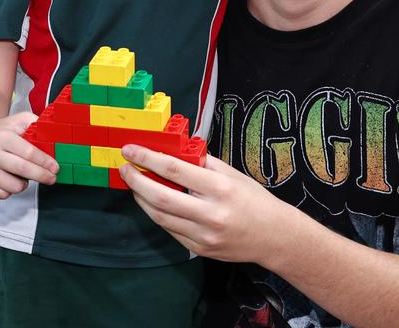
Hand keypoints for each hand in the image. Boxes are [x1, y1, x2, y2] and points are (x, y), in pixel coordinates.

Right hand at [0, 111, 58, 198]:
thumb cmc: (3, 130)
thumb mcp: (20, 120)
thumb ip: (38, 126)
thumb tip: (57, 137)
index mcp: (2, 137)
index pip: (28, 153)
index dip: (45, 162)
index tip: (55, 167)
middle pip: (23, 170)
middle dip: (42, 175)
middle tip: (52, 177)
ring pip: (14, 187)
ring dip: (25, 183)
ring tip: (24, 173)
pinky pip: (3, 194)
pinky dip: (11, 189)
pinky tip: (10, 177)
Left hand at [120, 146, 294, 263]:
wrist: (273, 236)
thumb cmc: (254, 200)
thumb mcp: (233, 173)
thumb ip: (204, 163)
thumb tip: (175, 149)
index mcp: (220, 188)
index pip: (175, 170)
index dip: (148, 158)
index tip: (131, 149)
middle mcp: (211, 213)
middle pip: (161, 197)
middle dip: (137, 180)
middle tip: (125, 168)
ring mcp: (204, 235)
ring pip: (161, 216)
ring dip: (142, 198)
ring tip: (135, 184)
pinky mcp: (199, 249)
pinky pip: (170, 230)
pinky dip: (158, 214)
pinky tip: (153, 202)